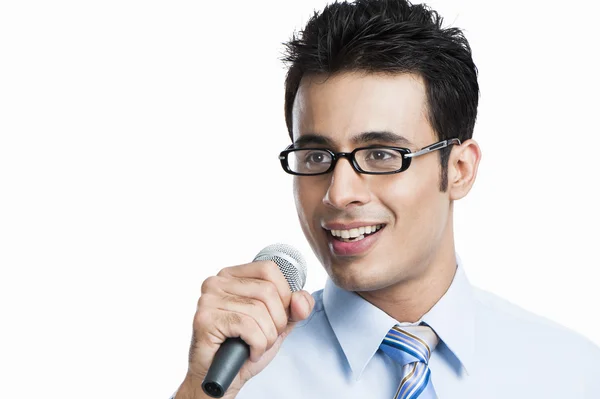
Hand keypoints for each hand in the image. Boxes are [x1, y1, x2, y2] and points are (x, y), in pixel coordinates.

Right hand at [176, 260, 314, 398]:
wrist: (223, 378)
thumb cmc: (245, 348)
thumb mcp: (277, 324)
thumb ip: (295, 308)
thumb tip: (301, 298)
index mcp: (233, 276)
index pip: (268, 269)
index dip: (284, 294)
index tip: (279, 316)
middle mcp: (217, 282)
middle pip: (267, 291)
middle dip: (277, 321)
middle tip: (267, 337)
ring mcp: (208, 299)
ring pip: (258, 311)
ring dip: (267, 337)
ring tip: (256, 347)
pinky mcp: (205, 319)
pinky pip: (247, 326)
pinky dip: (257, 344)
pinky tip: (249, 352)